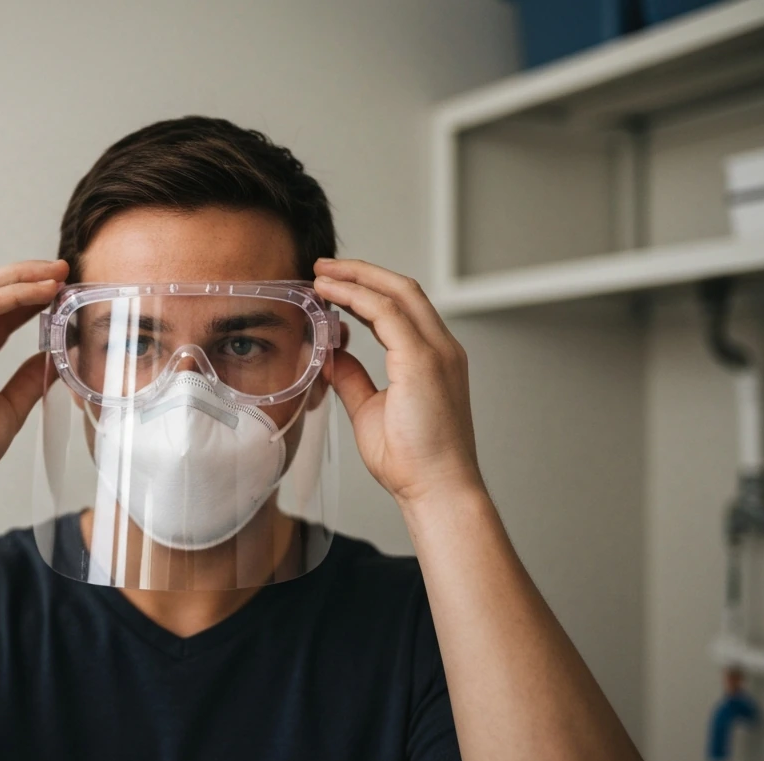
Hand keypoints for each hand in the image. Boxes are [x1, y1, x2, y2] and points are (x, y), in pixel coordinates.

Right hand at [0, 259, 66, 501]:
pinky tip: (41, 293)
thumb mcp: (8, 409)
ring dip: (22, 278)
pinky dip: (14, 295)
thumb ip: (28, 381)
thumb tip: (54, 360)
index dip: (29, 298)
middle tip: (62, 269)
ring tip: (56, 274)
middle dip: (26, 276)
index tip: (61, 290)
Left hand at [314, 258, 482, 508]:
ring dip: (357, 278)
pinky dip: (357, 297)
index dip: (367, 290)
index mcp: (434, 359)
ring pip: (397, 293)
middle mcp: (441, 349)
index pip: (403, 308)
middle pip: (403, 289)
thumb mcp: (371, 410)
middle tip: (324, 267)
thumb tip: (332, 357)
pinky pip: (387, 313)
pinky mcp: (423, 361)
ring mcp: (437, 352)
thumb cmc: (412, 462)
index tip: (333, 286)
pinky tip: (331, 295)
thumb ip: (354, 379)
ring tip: (322, 275)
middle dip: (362, 272)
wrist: (436, 489)